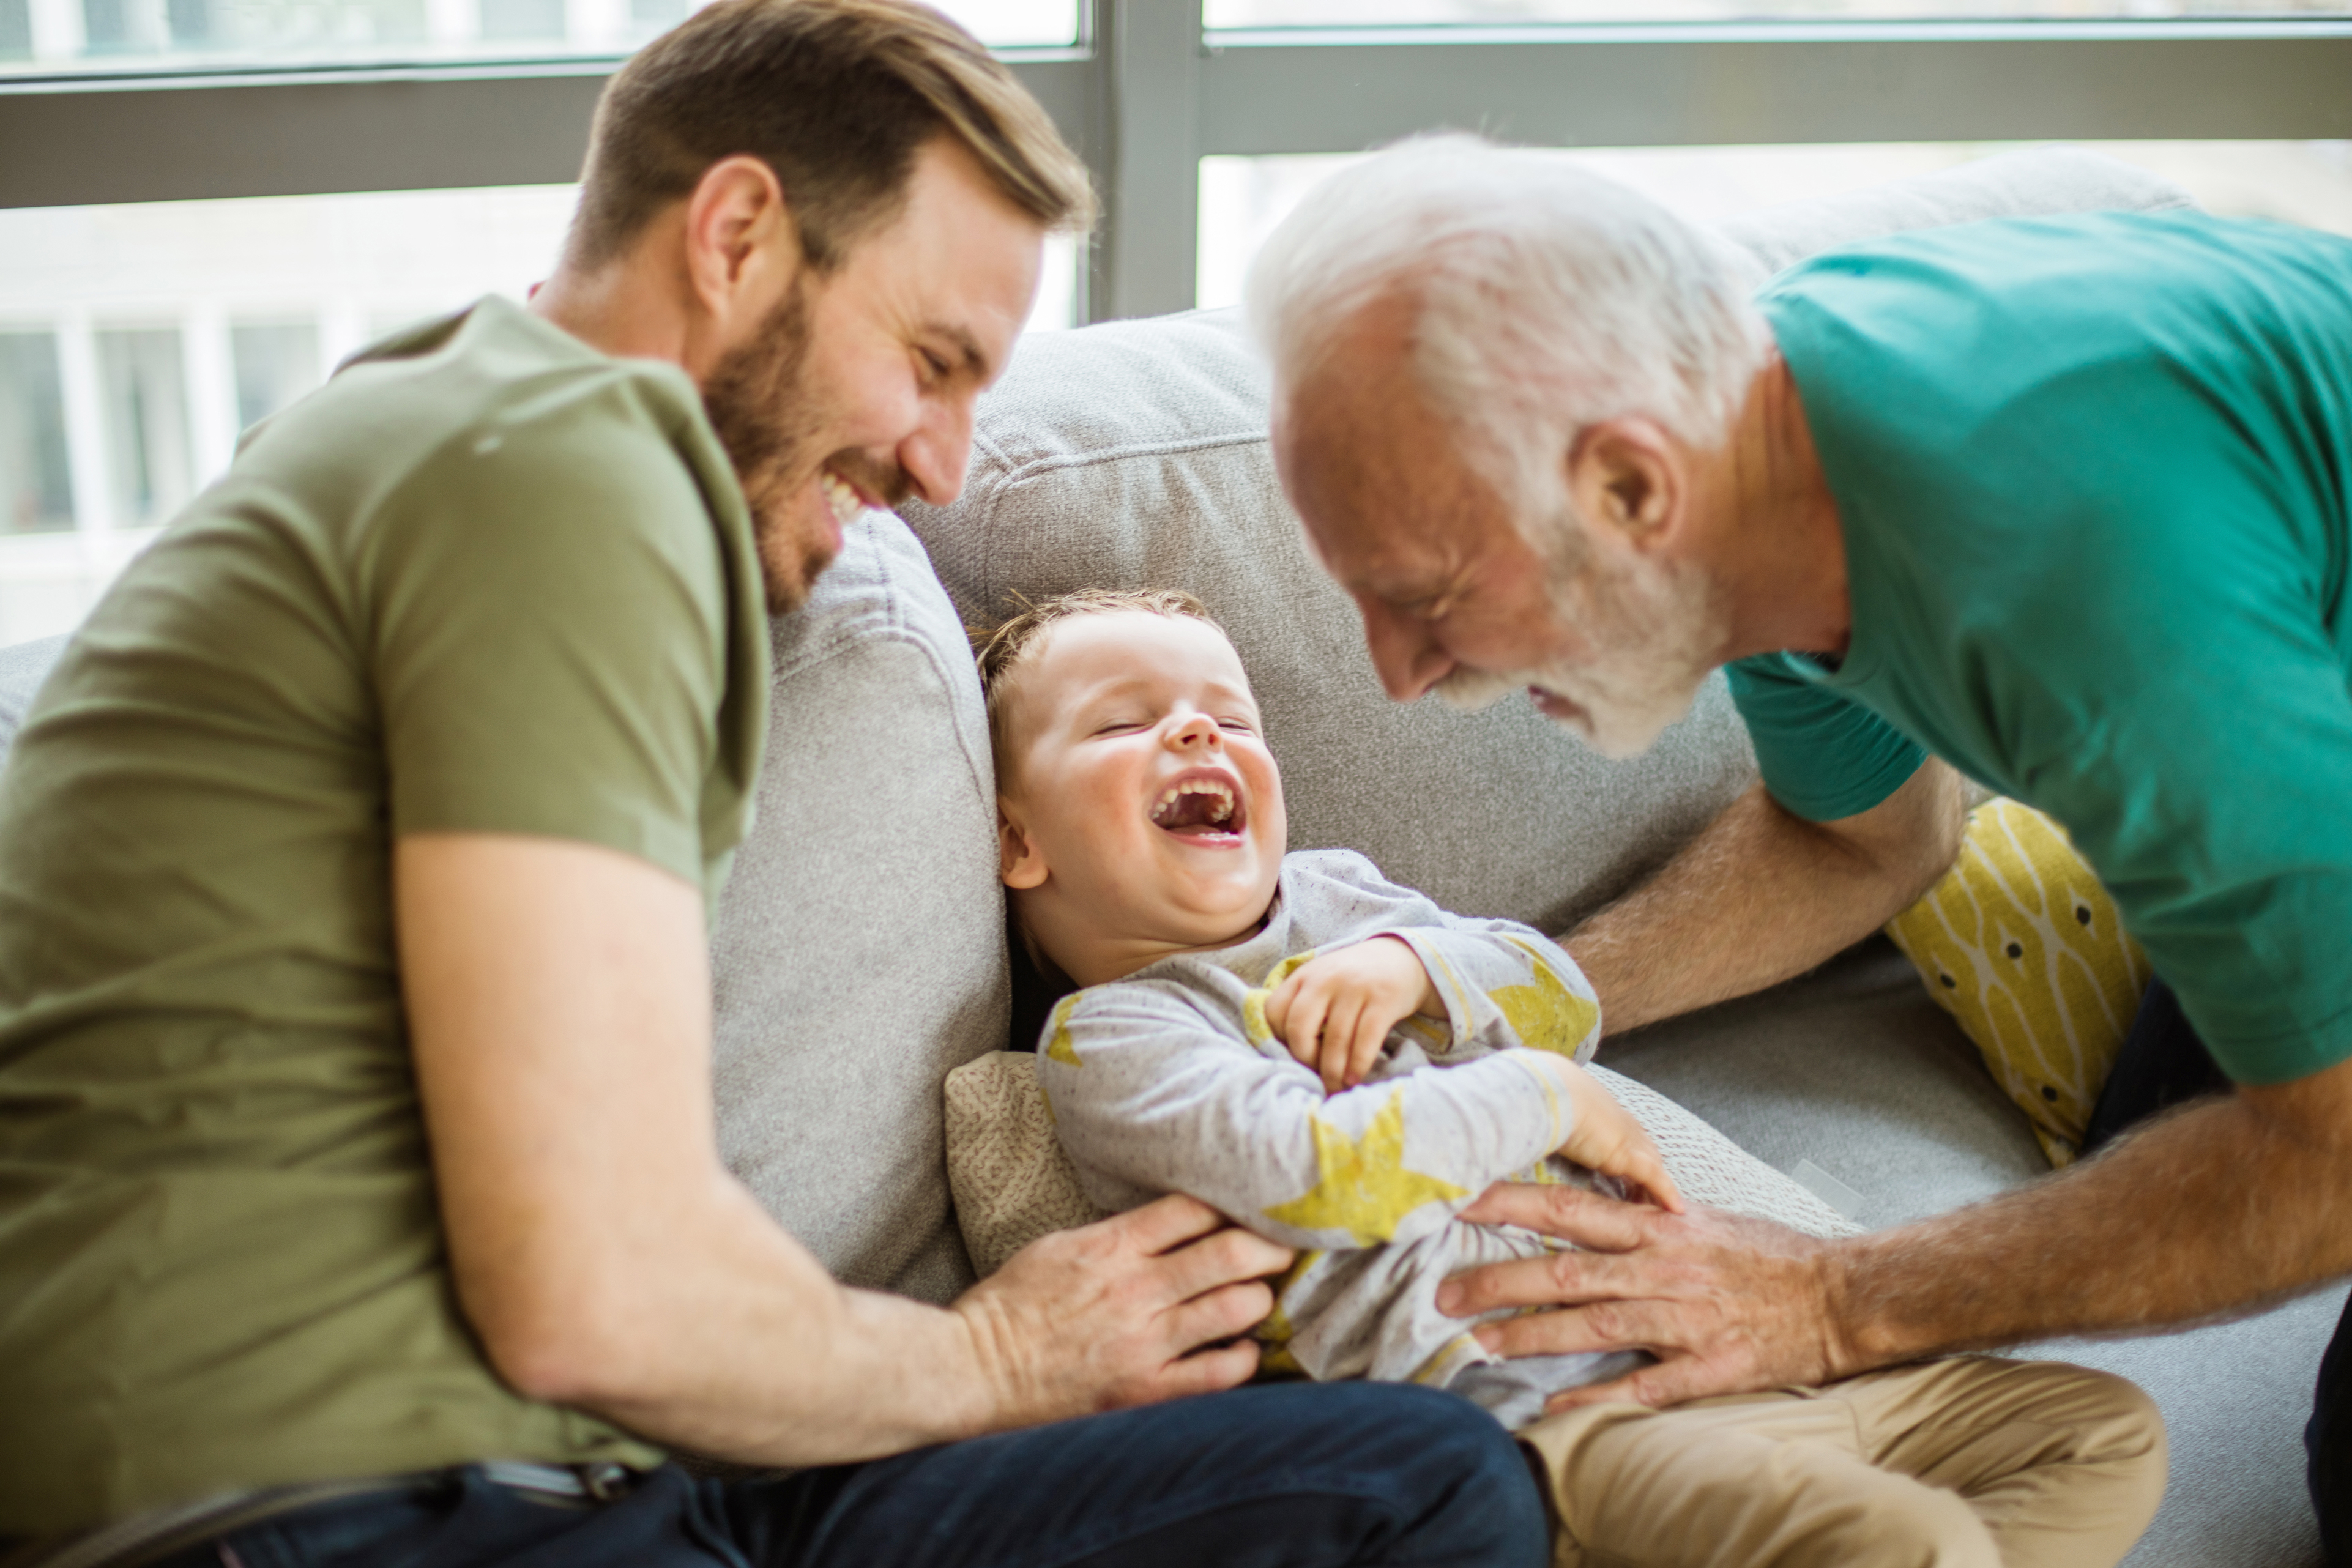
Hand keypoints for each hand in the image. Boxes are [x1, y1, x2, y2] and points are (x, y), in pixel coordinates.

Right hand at [953, 1193, 1292, 1427]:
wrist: (975, 1370)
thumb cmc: (1012, 1305)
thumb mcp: (1059, 1245)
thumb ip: (1118, 1234)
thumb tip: (1174, 1222)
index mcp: (1112, 1247)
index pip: (1195, 1209)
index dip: (1234, 1206)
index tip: (1251, 1211)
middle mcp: (1136, 1290)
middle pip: (1230, 1252)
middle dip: (1270, 1246)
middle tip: (1284, 1247)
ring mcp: (1144, 1344)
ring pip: (1236, 1307)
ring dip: (1260, 1298)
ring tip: (1260, 1297)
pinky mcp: (1145, 1390)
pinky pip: (1219, 1373)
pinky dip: (1244, 1357)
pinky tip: (1243, 1349)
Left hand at [1264, 935, 1441, 1092]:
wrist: (1400, 957)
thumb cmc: (1353, 980)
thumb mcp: (1321, 980)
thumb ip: (1302, 1005)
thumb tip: (1288, 1054)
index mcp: (1303, 976)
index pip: (1274, 1012)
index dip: (1278, 1040)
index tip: (1292, 1055)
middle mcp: (1325, 979)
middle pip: (1300, 1027)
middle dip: (1304, 1060)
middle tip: (1314, 1076)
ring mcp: (1355, 988)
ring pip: (1335, 1040)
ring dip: (1333, 1072)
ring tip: (1335, 1088)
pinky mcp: (1383, 1000)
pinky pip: (1365, 1040)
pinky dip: (1357, 1064)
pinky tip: (1354, 1078)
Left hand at [1432, 1183, 1853, 1414]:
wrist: (1842, 1294)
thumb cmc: (1770, 1256)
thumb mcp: (1703, 1221)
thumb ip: (1645, 1219)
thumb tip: (1590, 1208)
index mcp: (1659, 1229)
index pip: (1570, 1208)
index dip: (1512, 1204)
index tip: (1461, 1202)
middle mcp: (1663, 1268)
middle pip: (1567, 1271)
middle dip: (1500, 1281)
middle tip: (1444, 1294)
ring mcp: (1685, 1319)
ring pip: (1594, 1325)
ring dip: (1532, 1337)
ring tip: (1480, 1348)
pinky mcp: (1709, 1366)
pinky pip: (1645, 1385)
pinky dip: (1599, 1396)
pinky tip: (1557, 1406)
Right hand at [1549, 1060, 1682, 1214]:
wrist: (1552, 1092)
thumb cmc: (1544, 1098)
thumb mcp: (1551, 1113)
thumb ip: (1552, 1126)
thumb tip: (1534, 1131)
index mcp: (1604, 1111)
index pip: (1626, 1136)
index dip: (1630, 1153)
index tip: (1628, 1172)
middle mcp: (1622, 1123)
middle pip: (1646, 1151)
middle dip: (1649, 1170)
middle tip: (1648, 1194)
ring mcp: (1630, 1139)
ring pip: (1654, 1166)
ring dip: (1658, 1185)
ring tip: (1658, 1207)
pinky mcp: (1631, 1157)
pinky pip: (1656, 1180)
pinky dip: (1665, 1194)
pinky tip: (1675, 1209)